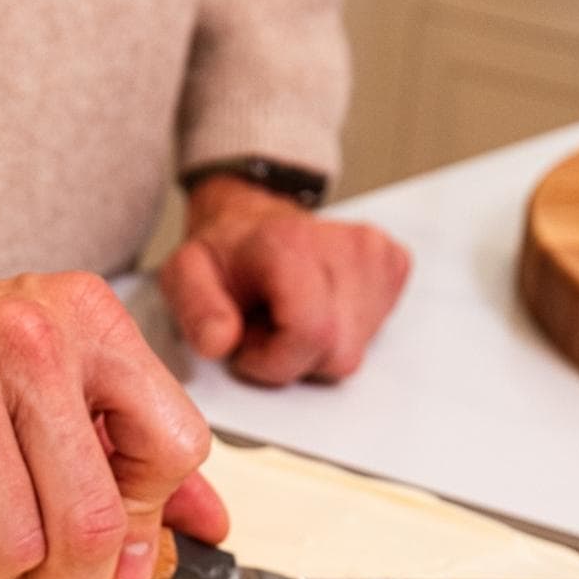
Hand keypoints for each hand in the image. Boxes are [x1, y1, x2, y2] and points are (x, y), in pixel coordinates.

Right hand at [0, 240, 227, 578]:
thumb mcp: (39, 377)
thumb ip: (122, 449)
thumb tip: (200, 530)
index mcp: (84, 319)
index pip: (174, 450)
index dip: (141, 517)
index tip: (106, 533)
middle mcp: (28, 337)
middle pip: (91, 522)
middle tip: (25, 574)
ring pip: (8, 548)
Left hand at [160, 175, 410, 385]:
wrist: (254, 219)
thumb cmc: (224, 253)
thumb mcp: (185, 276)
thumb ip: (196, 310)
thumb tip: (220, 343)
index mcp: (292, 246)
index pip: (310, 335)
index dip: (273, 359)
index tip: (247, 343)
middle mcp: (347, 247)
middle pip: (337, 353)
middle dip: (294, 357)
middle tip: (266, 324)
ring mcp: (377, 256)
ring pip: (354, 352)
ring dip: (317, 348)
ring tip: (288, 313)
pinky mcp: (394, 266)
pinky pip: (373, 331)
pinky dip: (342, 331)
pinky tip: (318, 305)